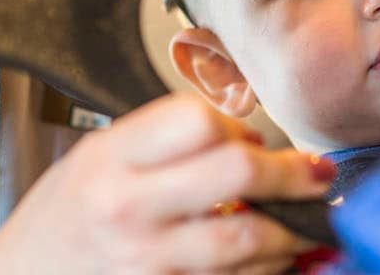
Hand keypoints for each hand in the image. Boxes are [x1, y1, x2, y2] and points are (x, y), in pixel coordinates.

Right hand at [0, 93, 332, 274]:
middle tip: (316, 174)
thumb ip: (166, 142)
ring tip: (302, 224)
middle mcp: (126, 207)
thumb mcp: (98, 156)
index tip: (252, 137)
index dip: (238, 125)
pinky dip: (263, 273)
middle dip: (291, 174)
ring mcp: (144, 262)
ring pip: (246, 242)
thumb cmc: (64, 216)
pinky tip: (273, 262)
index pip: (199, 120)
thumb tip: (252, 140)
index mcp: (111, 157)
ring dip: (289, 233)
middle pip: (236, 173)